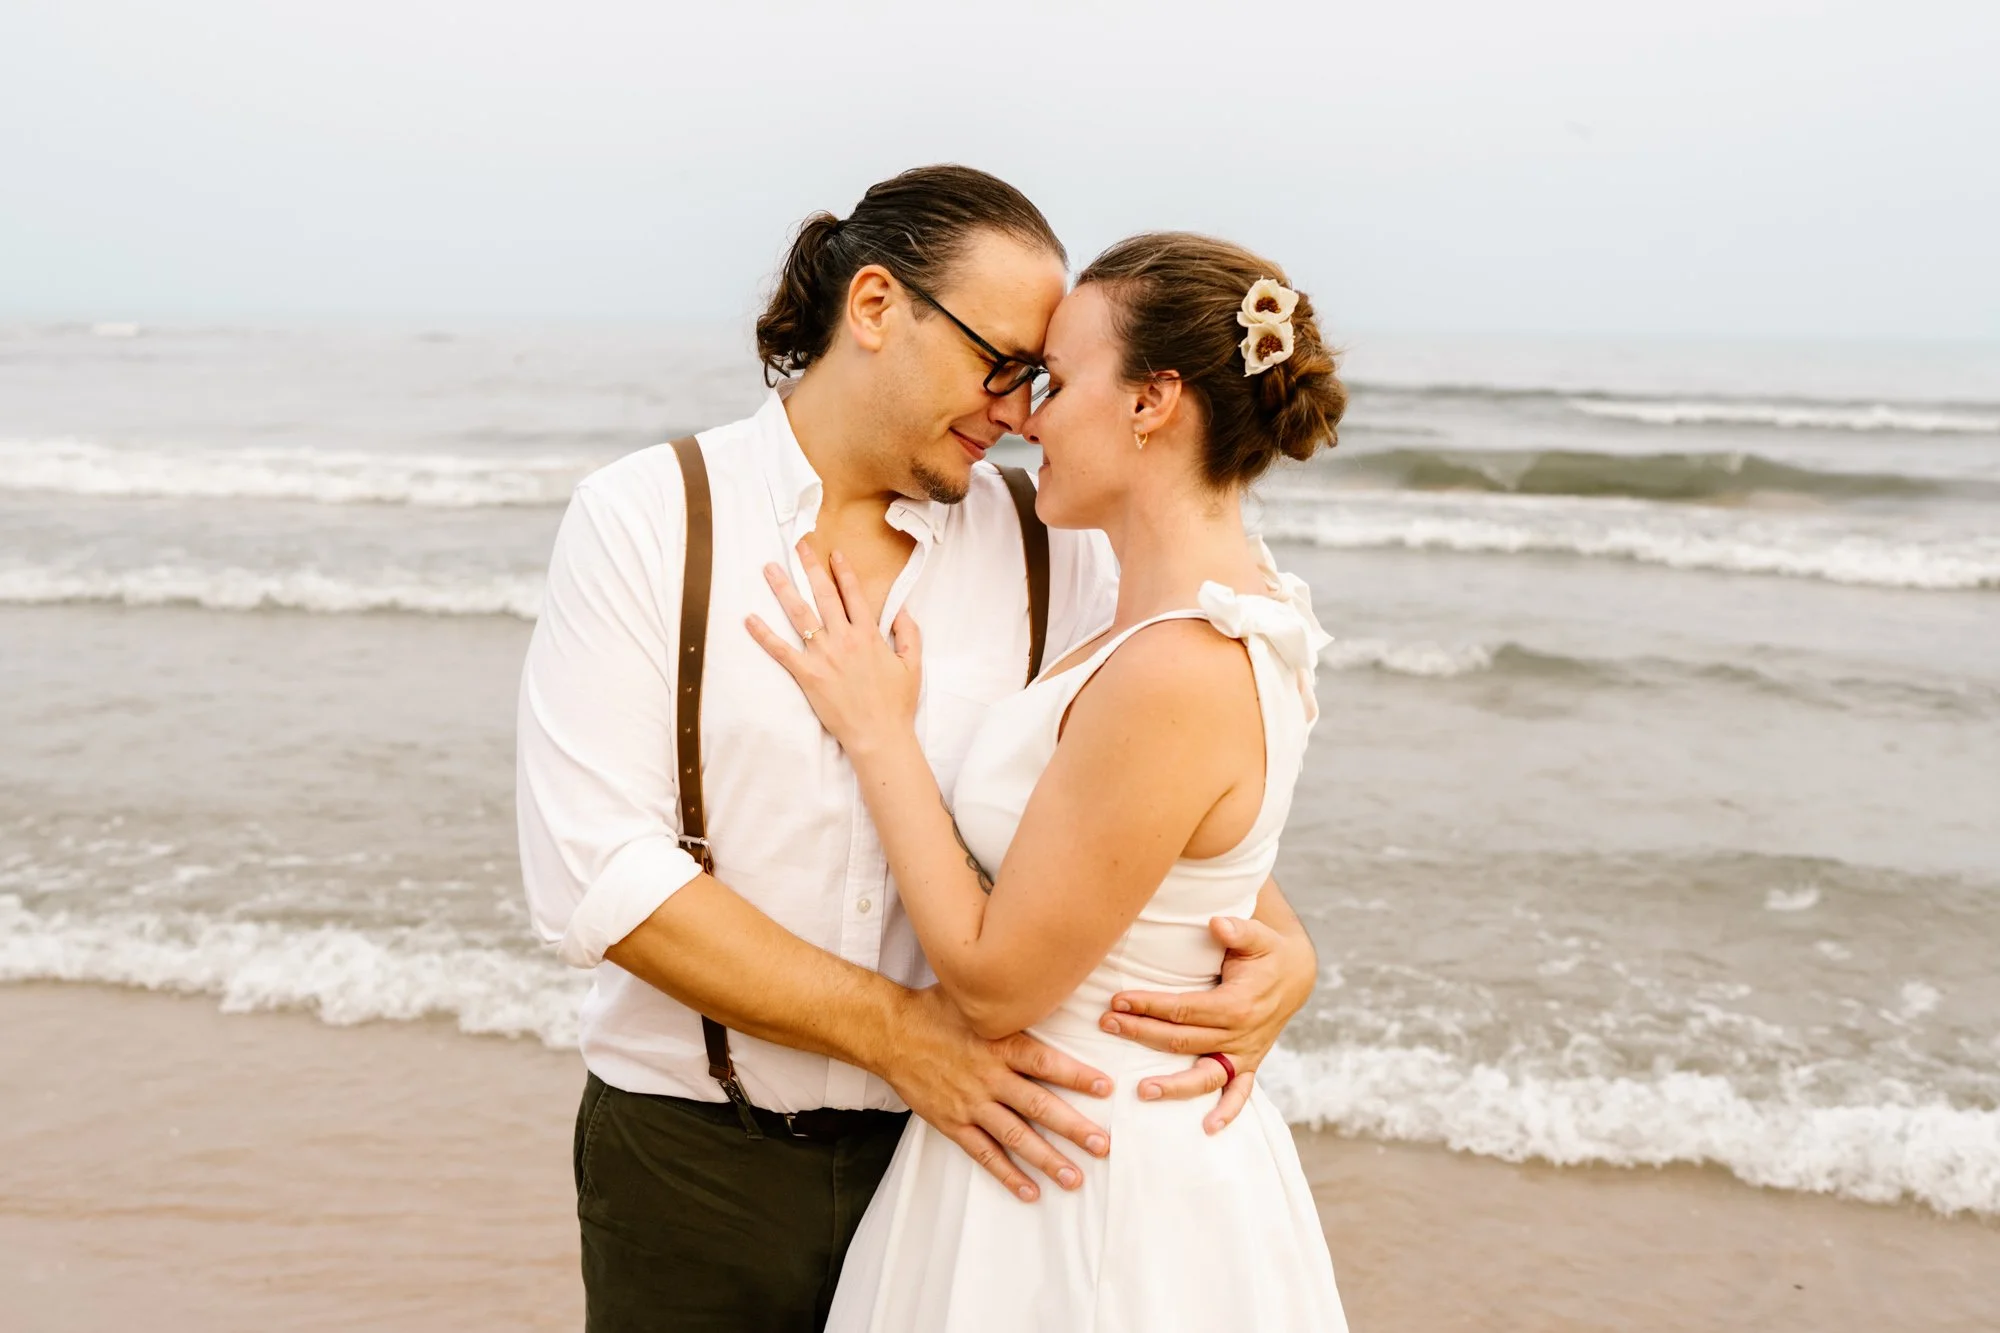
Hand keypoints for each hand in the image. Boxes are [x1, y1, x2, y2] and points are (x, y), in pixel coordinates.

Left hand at [746, 540, 921, 756]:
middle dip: (810, 567)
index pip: (853, 595)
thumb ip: (909, 632)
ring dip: (783, 589)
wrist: (880, 736)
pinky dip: (764, 635)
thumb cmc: (897, 704)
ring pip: (800, 615)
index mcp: (869, 635)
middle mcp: (844, 640)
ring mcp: (824, 656)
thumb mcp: (912, 664)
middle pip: (824, 595)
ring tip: (769, 569)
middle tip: (798, 546)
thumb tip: (902, 608)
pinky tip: (749, 619)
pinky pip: (781, 651)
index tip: (834, 553)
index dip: (843, 571)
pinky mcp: (808, 675)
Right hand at [879, 986, 1112, 1202]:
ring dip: (1047, 1159)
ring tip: (1074, 1177)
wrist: (890, 1033)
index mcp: (999, 1044)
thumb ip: (1008, 1001)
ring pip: (1015, 1136)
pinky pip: (983, 1152)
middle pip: (1038, 1106)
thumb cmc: (935, 1010)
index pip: (1045, 1063)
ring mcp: (971, 1103)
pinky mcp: (952, 1122)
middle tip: (1101, 1145)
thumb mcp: (974, 998)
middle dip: (1073, 1128)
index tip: (1105, 1089)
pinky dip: (1007, 1173)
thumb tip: (1043, 979)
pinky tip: (1029, 1190)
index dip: (1076, 1076)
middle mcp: (989, 1076)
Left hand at [1099, 915, 1314, 1133]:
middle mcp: (1241, 1034)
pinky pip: (1240, 1094)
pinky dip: (1227, 1112)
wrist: (1296, 974)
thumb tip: (1216, 922)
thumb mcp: (1258, 935)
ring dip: (1174, 1085)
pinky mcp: (1249, 1064)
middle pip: (1183, 1040)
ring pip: (1205, 1074)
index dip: (1149, 1005)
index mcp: (1238, 1003)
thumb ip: (1238, 929)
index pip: (1184, 1009)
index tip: (1117, 1001)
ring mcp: (1245, 1053)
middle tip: (1106, 1026)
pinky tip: (1207, 1128)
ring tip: (1141, 1090)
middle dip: (1142, 1034)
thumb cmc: (1267, 952)